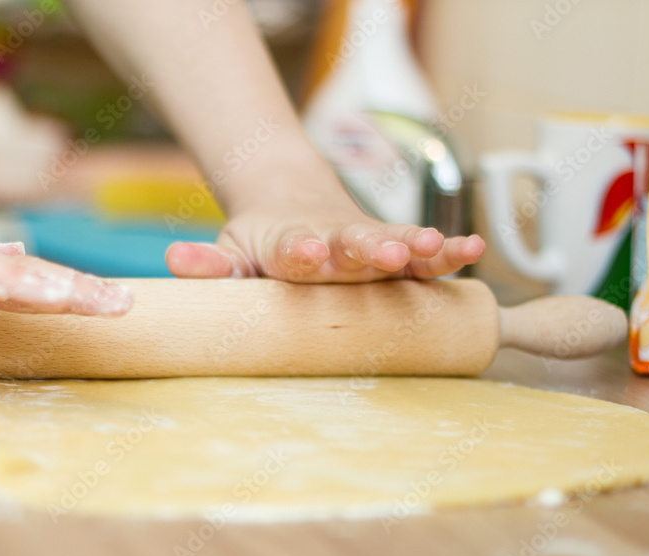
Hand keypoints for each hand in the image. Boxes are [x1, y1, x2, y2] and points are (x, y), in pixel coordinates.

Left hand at [166, 180, 484, 282]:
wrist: (288, 197)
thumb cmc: (260, 243)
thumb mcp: (231, 253)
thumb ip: (210, 265)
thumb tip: (175, 262)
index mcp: (288, 246)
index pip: (294, 250)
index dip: (302, 252)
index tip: (310, 252)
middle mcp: (332, 241)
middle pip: (353, 244)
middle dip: (370, 249)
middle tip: (388, 254)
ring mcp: (365, 243)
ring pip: (395, 243)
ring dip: (416, 248)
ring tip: (440, 250)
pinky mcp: (391, 248)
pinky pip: (422, 252)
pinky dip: (446, 251)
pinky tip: (473, 250)